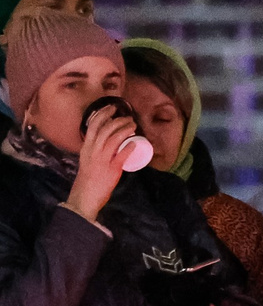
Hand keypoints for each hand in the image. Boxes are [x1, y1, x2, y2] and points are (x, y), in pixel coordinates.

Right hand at [68, 106, 136, 221]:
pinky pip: (121, 156)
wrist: (84, 197)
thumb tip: (108, 143)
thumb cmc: (88, 180)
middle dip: (116, 119)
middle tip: (127, 116)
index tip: (111, 108)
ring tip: (133, 126)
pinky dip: (128, 148)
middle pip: (104, 129)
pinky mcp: (111, 170)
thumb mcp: (88, 161)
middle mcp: (92, 151)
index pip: (92, 126)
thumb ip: (95, 151)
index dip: (102, 114)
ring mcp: (101, 160)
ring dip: (125, 129)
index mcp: (86, 148)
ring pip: (113, 139)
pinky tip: (135, 143)